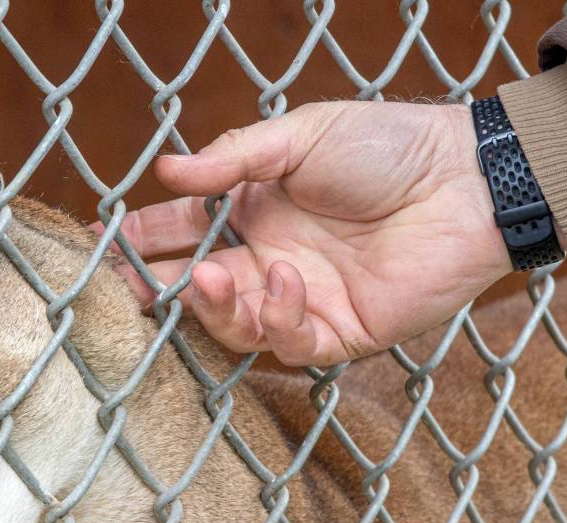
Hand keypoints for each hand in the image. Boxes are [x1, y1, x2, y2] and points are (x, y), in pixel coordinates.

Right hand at [107, 101, 511, 365]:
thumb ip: (233, 158)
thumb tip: (166, 170)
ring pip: (232, 326)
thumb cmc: (387, 147)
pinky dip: (277, 317)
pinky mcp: (340, 332)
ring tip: (210, 277)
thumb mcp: (301, 136)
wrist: (466, 180)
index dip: (140, 239)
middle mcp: (268, 259)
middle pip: (194, 288)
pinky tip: (286, 279)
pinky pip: (289, 342)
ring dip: (214, 307)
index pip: (181, 232)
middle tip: (127, 286)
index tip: (100, 242)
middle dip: (157, 290)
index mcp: (252, 211)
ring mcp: (301, 300)